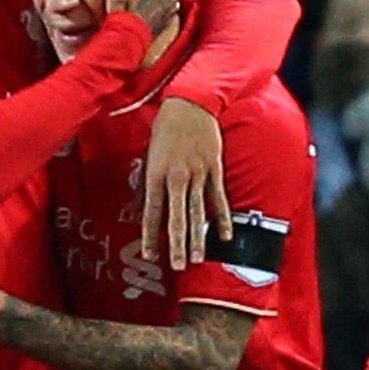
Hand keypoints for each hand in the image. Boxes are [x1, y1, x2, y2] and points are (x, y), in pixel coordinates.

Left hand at [142, 97, 230, 269]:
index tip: (150, 254)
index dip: (151, 234)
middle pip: (177, 217)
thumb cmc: (165, 127)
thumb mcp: (149, 151)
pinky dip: (221, 218)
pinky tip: (225, 237)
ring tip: (198, 258)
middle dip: (176, 244)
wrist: (191, 102)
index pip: (152, 211)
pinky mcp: (215, 169)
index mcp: (156, 173)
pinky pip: (219, 199)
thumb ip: (149, 179)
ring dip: (198, 237)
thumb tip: (144, 203)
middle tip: (177, 266)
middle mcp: (177, 177)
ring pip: (198, 212)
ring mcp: (198, 174)